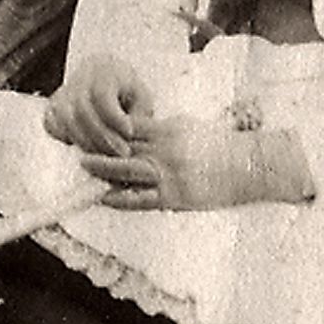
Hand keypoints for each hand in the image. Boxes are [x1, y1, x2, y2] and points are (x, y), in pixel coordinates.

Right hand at [44, 58, 152, 159]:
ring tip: (106, 155)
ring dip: (85, 141)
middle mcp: (79, 78)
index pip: (102, 95)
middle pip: (82, 109)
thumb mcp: (142, 98)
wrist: (108, 80)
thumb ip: (139, 115)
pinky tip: (85, 147)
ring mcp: (63, 91)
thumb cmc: (129, 93)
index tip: (129, 133)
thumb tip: (128, 135)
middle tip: (120, 152)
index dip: (114, 117)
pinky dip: (65, 138)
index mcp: (104, 71)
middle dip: (101, 136)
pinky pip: (51, 123)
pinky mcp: (52, 105)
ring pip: (65, 118)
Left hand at [80, 112, 315, 214]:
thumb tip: (138, 129)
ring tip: (83, 167)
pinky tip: (105, 197)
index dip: (107, 126)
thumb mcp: (188, 128)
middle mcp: (165, 149)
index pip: (129, 125)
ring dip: (103, 169)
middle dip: (98, 146)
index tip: (88, 125)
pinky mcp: (175, 196)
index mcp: (168, 129)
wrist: (248, 167)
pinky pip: (142, 199)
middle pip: (123, 146)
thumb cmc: (219, 146)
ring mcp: (169, 173)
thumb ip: (162, 129)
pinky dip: (121, 198)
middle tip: (75, 144)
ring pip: (127, 171)